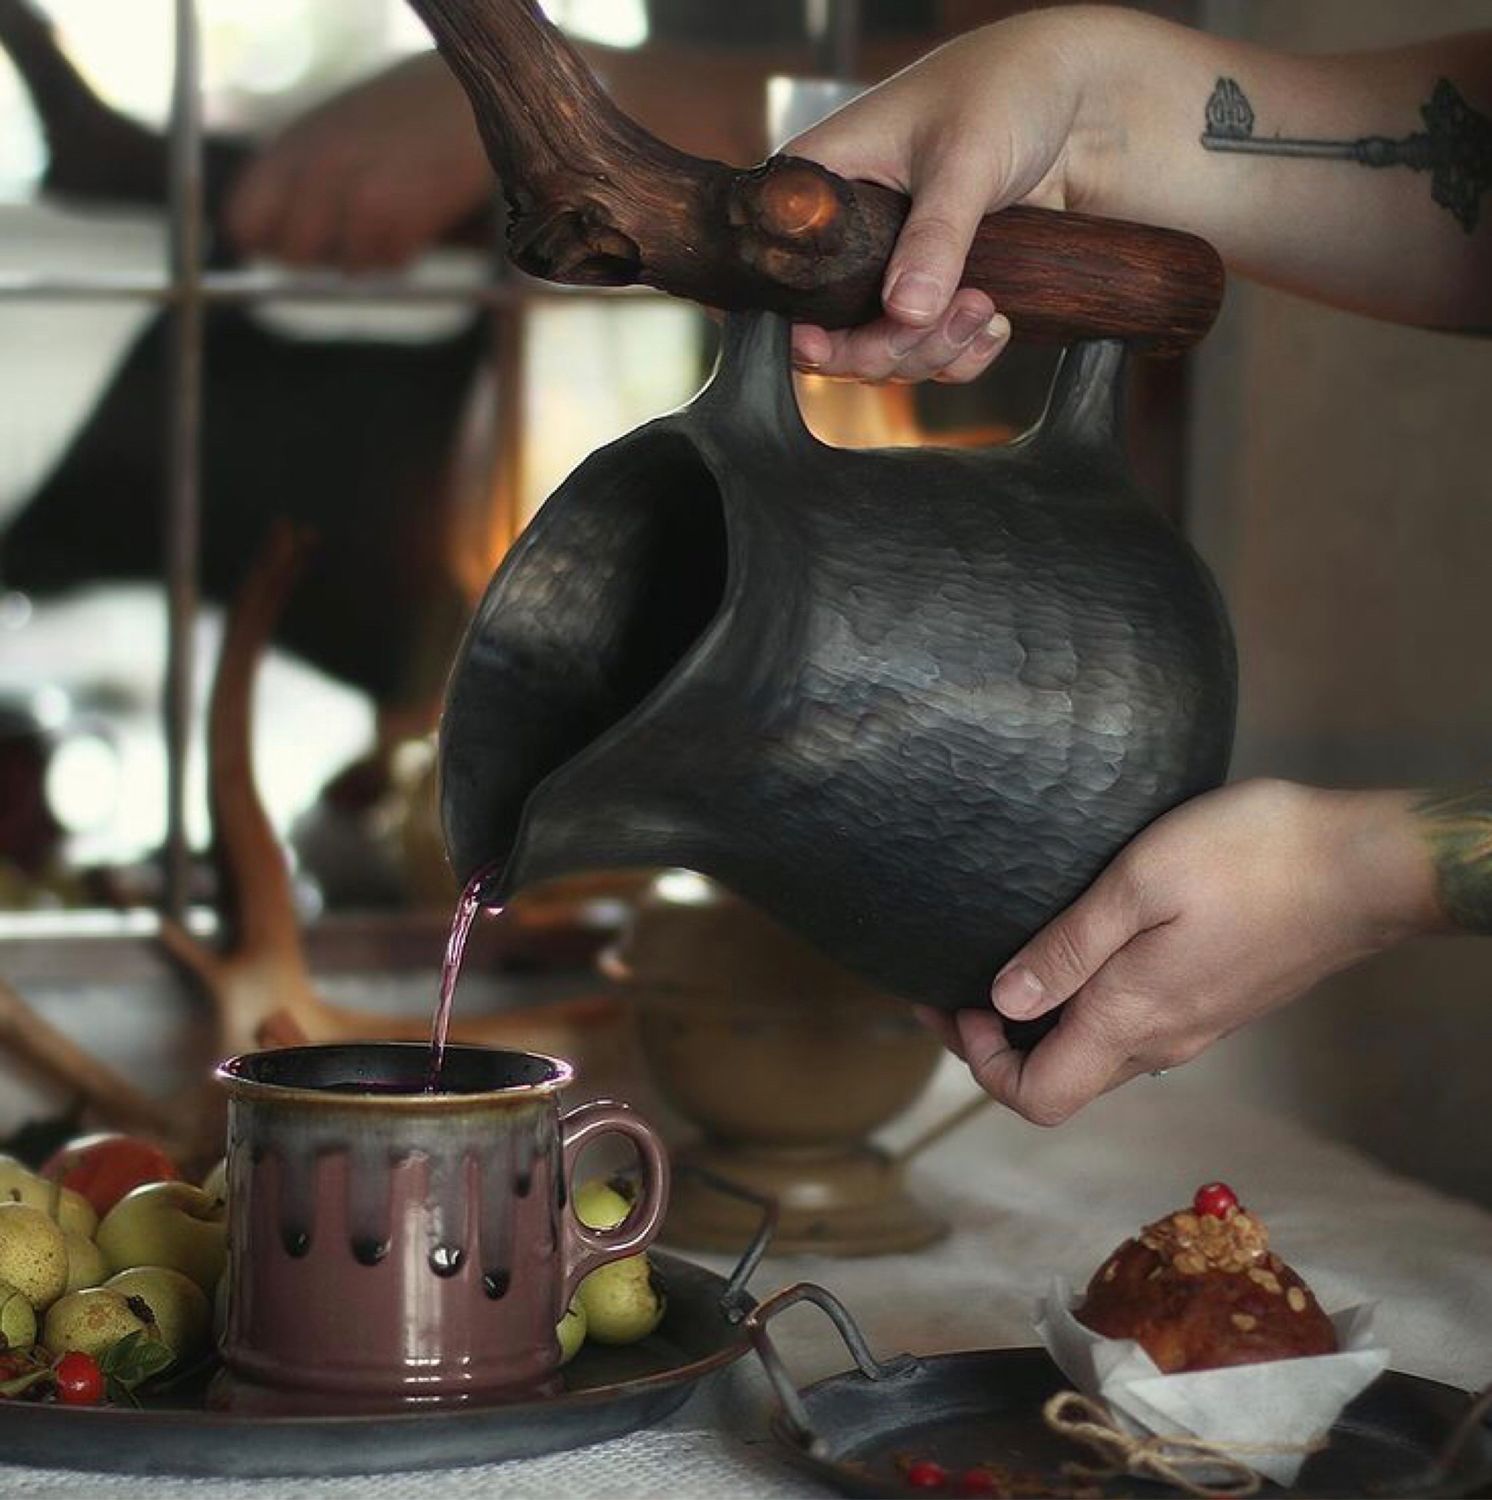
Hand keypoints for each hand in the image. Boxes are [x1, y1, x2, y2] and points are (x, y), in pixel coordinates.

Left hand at [225, 54, 490, 271]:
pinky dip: (406, 251)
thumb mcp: (334, 134)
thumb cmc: (404, 114)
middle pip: (291, 254)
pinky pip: (391, 261)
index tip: (294, 247)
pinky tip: (419, 215)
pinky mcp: (397, 211)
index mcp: (292, 146)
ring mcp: (354, 191)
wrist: (464, 93)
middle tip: (350, 242)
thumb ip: (300, 179)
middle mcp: (315, 168)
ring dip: (371, 256)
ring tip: (394, 219)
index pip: (245, 222)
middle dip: (320, 260)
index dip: (269, 244)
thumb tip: (278, 244)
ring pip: (344, 265)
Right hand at [784, 9, 1102, 382]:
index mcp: (826, 184)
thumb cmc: (1009, 86)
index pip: (785, 272)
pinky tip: (996, 322)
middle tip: (952, 312)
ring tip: (985, 308)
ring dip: (936, 350)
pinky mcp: (944, 291)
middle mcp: (851, 236)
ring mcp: (897, 269)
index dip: (799, 321)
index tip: (825, 345)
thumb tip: (906, 311)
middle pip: (836, 333)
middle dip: (890, 344)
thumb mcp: (966, 155)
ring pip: (887, 351)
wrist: (1090, 96)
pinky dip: (964, 354)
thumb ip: (936, 236)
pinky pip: (936, 354)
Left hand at [918, 779, 1443, 1124]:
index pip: (1036, 1097)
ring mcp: (1196, 1027)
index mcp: (1132, 1020)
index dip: (982, 1064)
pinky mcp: (1218, 1003)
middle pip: (1062, 1080)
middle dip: (999, 1043)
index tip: (959, 1002)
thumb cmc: (1253, 859)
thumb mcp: (1138, 886)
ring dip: (1043, 1024)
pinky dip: (1087, 1007)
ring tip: (1011, 965)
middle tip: (961, 985)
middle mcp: (1163, 1042)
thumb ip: (1067, 951)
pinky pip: (1135, 1028)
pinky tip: (1080, 952)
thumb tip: (1001, 1002)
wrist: (1366, 867)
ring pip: (1098, 1056)